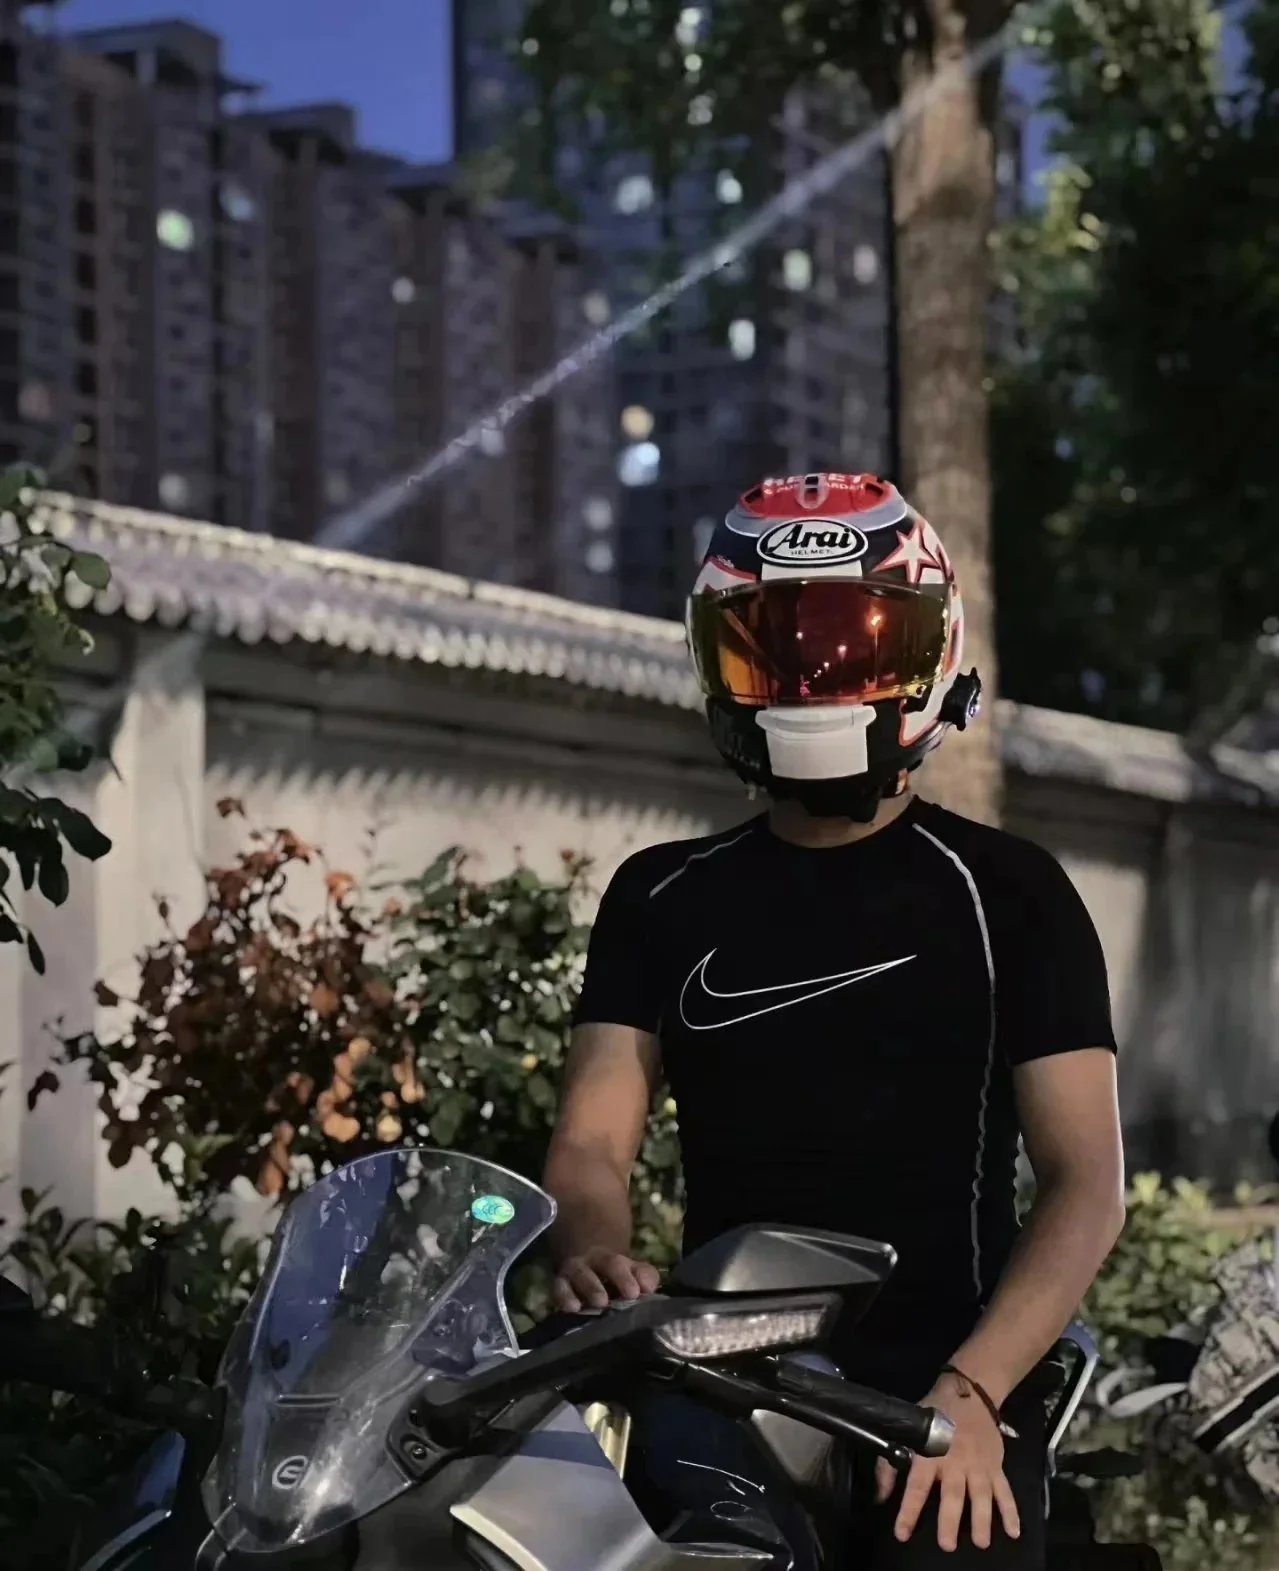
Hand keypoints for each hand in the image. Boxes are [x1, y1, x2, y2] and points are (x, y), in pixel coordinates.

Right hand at [552, 1247, 659, 1311]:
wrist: (586, 1265)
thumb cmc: (615, 1278)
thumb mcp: (633, 1274)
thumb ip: (646, 1277)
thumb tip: (648, 1287)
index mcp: (613, 1260)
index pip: (620, 1264)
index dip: (627, 1277)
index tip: (635, 1293)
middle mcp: (594, 1262)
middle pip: (606, 1264)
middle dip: (616, 1279)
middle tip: (619, 1297)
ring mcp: (575, 1272)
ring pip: (581, 1274)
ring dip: (590, 1288)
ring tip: (599, 1302)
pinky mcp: (560, 1286)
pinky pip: (559, 1289)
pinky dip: (564, 1298)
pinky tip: (571, 1308)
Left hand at [874, 1371, 1019, 1550]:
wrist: (970, 1393)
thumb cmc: (934, 1415)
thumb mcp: (907, 1431)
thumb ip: (889, 1464)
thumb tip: (880, 1497)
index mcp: (929, 1453)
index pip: (916, 1486)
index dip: (908, 1510)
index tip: (902, 1533)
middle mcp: (955, 1461)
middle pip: (952, 1494)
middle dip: (949, 1520)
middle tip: (947, 1545)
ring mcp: (978, 1465)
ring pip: (980, 1495)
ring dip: (982, 1519)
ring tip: (981, 1542)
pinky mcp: (996, 1466)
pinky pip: (1005, 1491)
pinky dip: (1011, 1511)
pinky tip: (1014, 1531)